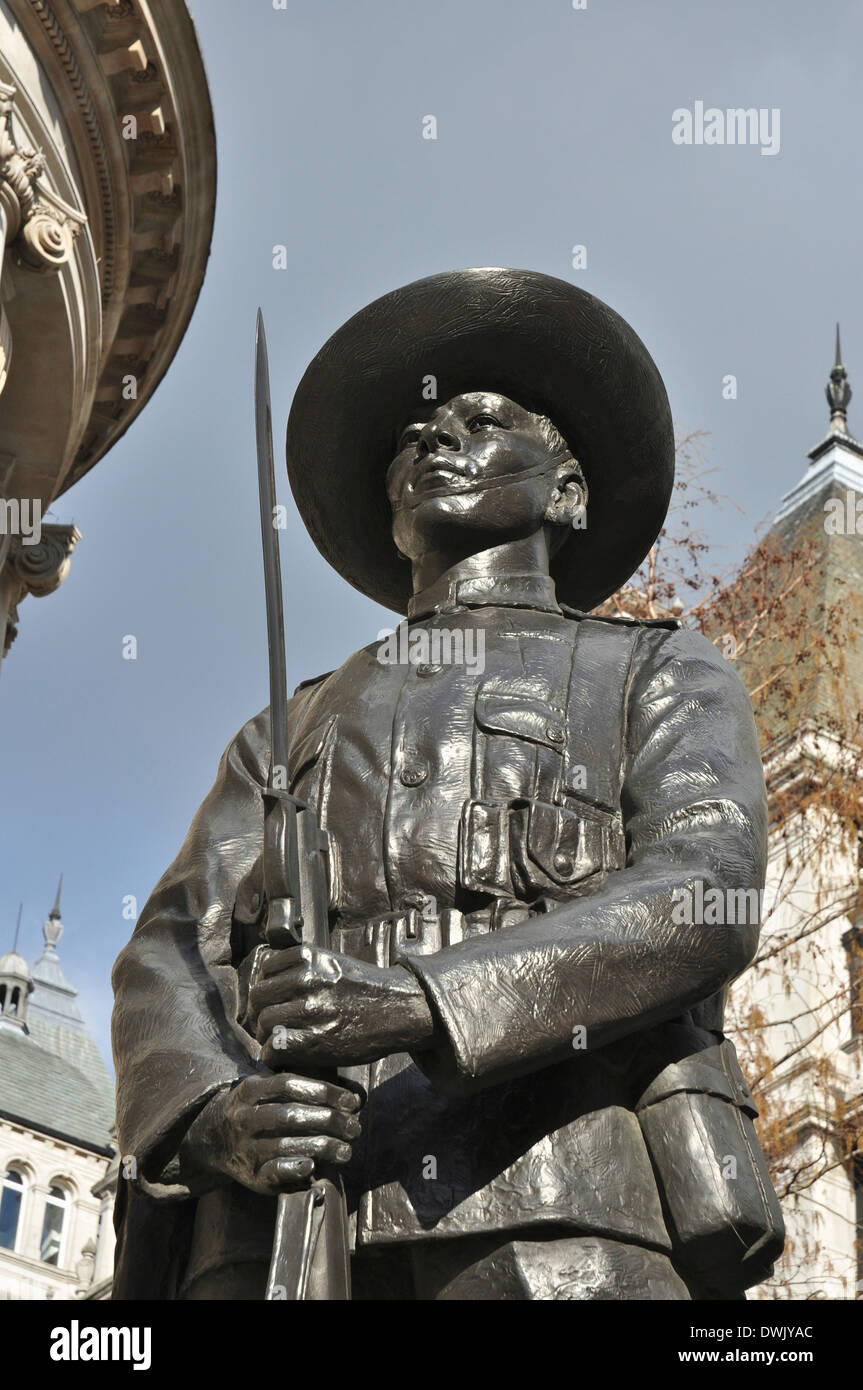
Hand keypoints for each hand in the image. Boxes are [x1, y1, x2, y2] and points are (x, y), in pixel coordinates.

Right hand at [177, 1072, 362, 1195]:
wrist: (211, 1139)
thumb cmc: (256, 1109)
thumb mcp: (265, 1089)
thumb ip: (300, 1088)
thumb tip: (353, 1098)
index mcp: (249, 1090)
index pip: (288, 1084)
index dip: (322, 1091)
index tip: (350, 1101)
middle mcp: (243, 1118)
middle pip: (289, 1115)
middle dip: (328, 1121)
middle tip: (354, 1127)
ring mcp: (244, 1148)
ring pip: (284, 1145)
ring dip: (321, 1147)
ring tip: (346, 1150)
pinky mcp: (249, 1176)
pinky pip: (272, 1172)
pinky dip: (293, 1168)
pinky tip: (312, 1166)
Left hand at [250, 944, 435, 1068]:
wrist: (399, 1008)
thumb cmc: (366, 988)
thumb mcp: (333, 963)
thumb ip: (303, 967)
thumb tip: (268, 981)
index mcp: (308, 957)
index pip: (264, 971)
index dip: (266, 987)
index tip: (273, 999)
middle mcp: (306, 979)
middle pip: (258, 997)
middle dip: (261, 1011)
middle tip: (272, 1023)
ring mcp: (309, 1009)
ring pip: (264, 1023)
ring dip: (268, 1035)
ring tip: (281, 1040)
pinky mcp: (314, 1039)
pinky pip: (273, 1048)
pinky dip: (274, 1055)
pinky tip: (286, 1054)